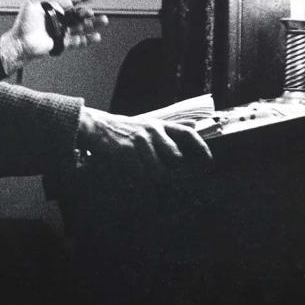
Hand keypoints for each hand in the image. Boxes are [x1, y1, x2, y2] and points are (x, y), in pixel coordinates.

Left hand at [0, 0, 109, 68]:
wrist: (19, 43)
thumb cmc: (23, 24)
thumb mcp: (31, 5)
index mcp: (53, 10)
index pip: (70, 2)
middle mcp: (59, 21)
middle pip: (78, 15)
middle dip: (87, 13)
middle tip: (92, 12)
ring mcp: (61, 32)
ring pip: (81, 27)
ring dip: (92, 25)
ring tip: (104, 21)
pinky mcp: (62, 43)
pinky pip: (78, 41)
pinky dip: (87, 40)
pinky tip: (96, 37)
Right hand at [78, 107, 212, 175]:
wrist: (97, 127)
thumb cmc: (125, 129)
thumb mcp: (149, 124)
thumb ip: (171, 128)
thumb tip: (195, 125)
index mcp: (160, 125)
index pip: (187, 134)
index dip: (201, 148)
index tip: (207, 162)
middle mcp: (152, 131)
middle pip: (176, 157)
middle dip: (175, 172)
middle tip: (170, 180)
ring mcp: (139, 141)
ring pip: (158, 170)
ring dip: (154, 178)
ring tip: (147, 177)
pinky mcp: (126, 151)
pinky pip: (140, 173)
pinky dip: (138, 179)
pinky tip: (133, 176)